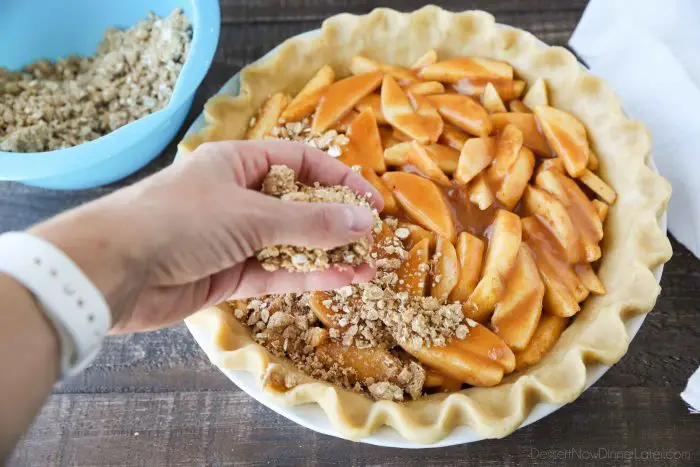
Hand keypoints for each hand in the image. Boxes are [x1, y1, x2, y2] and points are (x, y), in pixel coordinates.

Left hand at [30, 141, 382, 332]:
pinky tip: (342, 281)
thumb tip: (365, 221)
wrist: (113, 270)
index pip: (302, 162)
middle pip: (301, 206)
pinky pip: (277, 273)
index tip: (373, 203)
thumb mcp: (252, 214)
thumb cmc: (180, 220)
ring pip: (292, 244)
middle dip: (339, 224)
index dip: (341, 180)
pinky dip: (308, 276)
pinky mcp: (229, 275)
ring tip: (368, 268)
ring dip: (329, 255)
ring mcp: (235, 238)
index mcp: (239, 163)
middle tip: (374, 241)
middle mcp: (239, 197)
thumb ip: (311, 223)